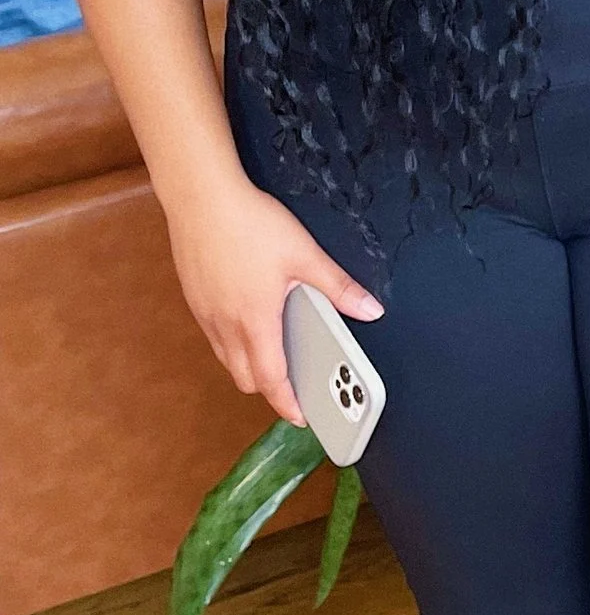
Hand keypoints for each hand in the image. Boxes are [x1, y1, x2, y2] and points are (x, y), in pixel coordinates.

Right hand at [166, 173, 381, 421]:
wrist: (199, 196)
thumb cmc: (250, 223)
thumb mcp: (304, 254)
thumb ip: (337, 287)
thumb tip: (370, 309)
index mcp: (255, 321)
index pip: (271, 380)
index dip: (287, 404)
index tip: (302, 417)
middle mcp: (224, 325)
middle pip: (245, 377)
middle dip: (270, 389)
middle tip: (295, 386)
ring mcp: (205, 313)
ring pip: (226, 359)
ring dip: (250, 366)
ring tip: (276, 356)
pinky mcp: (194, 298)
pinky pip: (214, 336)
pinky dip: (233, 344)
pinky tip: (251, 322)